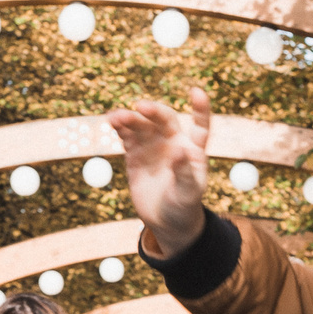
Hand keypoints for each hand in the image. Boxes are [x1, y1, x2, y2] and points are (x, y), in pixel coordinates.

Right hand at [105, 85, 212, 256]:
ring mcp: (153, 146)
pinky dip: (120, 127)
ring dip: (130, 119)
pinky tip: (112, 120)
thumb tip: (179, 151)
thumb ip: (184, 173)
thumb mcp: (189, 193)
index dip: (200, 108)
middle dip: (153, 112)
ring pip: (142, 126)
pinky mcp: (135, 154)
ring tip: (117, 118)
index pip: (200, 125)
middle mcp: (173, 142)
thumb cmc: (184, 207)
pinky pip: (128, 136)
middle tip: (140, 107)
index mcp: (193, 149)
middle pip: (164, 120)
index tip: (196, 92)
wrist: (165, 221)